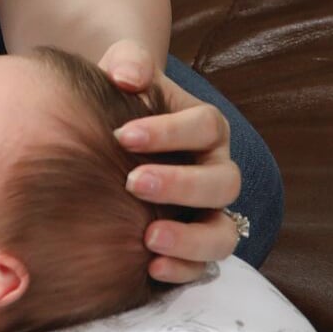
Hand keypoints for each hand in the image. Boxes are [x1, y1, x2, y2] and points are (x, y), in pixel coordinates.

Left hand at [98, 40, 243, 284]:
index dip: (169, 131)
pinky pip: (203, 266)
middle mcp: (215, 171)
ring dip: (192, 239)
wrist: (108, 130)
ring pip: (225, 233)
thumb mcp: (124, 70)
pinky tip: (150, 268)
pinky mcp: (192, 245)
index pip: (205, 126)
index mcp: (206, 128)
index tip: (122, 134)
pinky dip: (184, 269)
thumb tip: (126, 76)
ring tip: (149, 238)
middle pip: (223, 183)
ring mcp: (209, 212)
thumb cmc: (120, 99)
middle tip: (132, 183)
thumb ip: (129, 62)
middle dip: (181, 185)